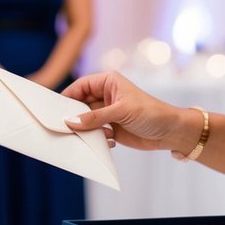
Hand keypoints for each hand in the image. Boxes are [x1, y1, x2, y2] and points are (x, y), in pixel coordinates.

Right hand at [62, 71, 188, 151]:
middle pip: (79, 104)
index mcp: (108, 82)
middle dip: (73, 116)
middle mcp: (105, 96)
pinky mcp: (111, 129)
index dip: (67, 97)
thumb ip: (95, 117)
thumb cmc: (151, 112)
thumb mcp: (121, 112)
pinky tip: (107, 142)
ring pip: (85, 121)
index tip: (54, 110)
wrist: (170, 131)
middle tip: (62, 127)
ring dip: (85, 130)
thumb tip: (70, 121)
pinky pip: (94, 133)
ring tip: (84, 138)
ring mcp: (107, 113)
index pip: (80, 86)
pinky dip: (96, 139)